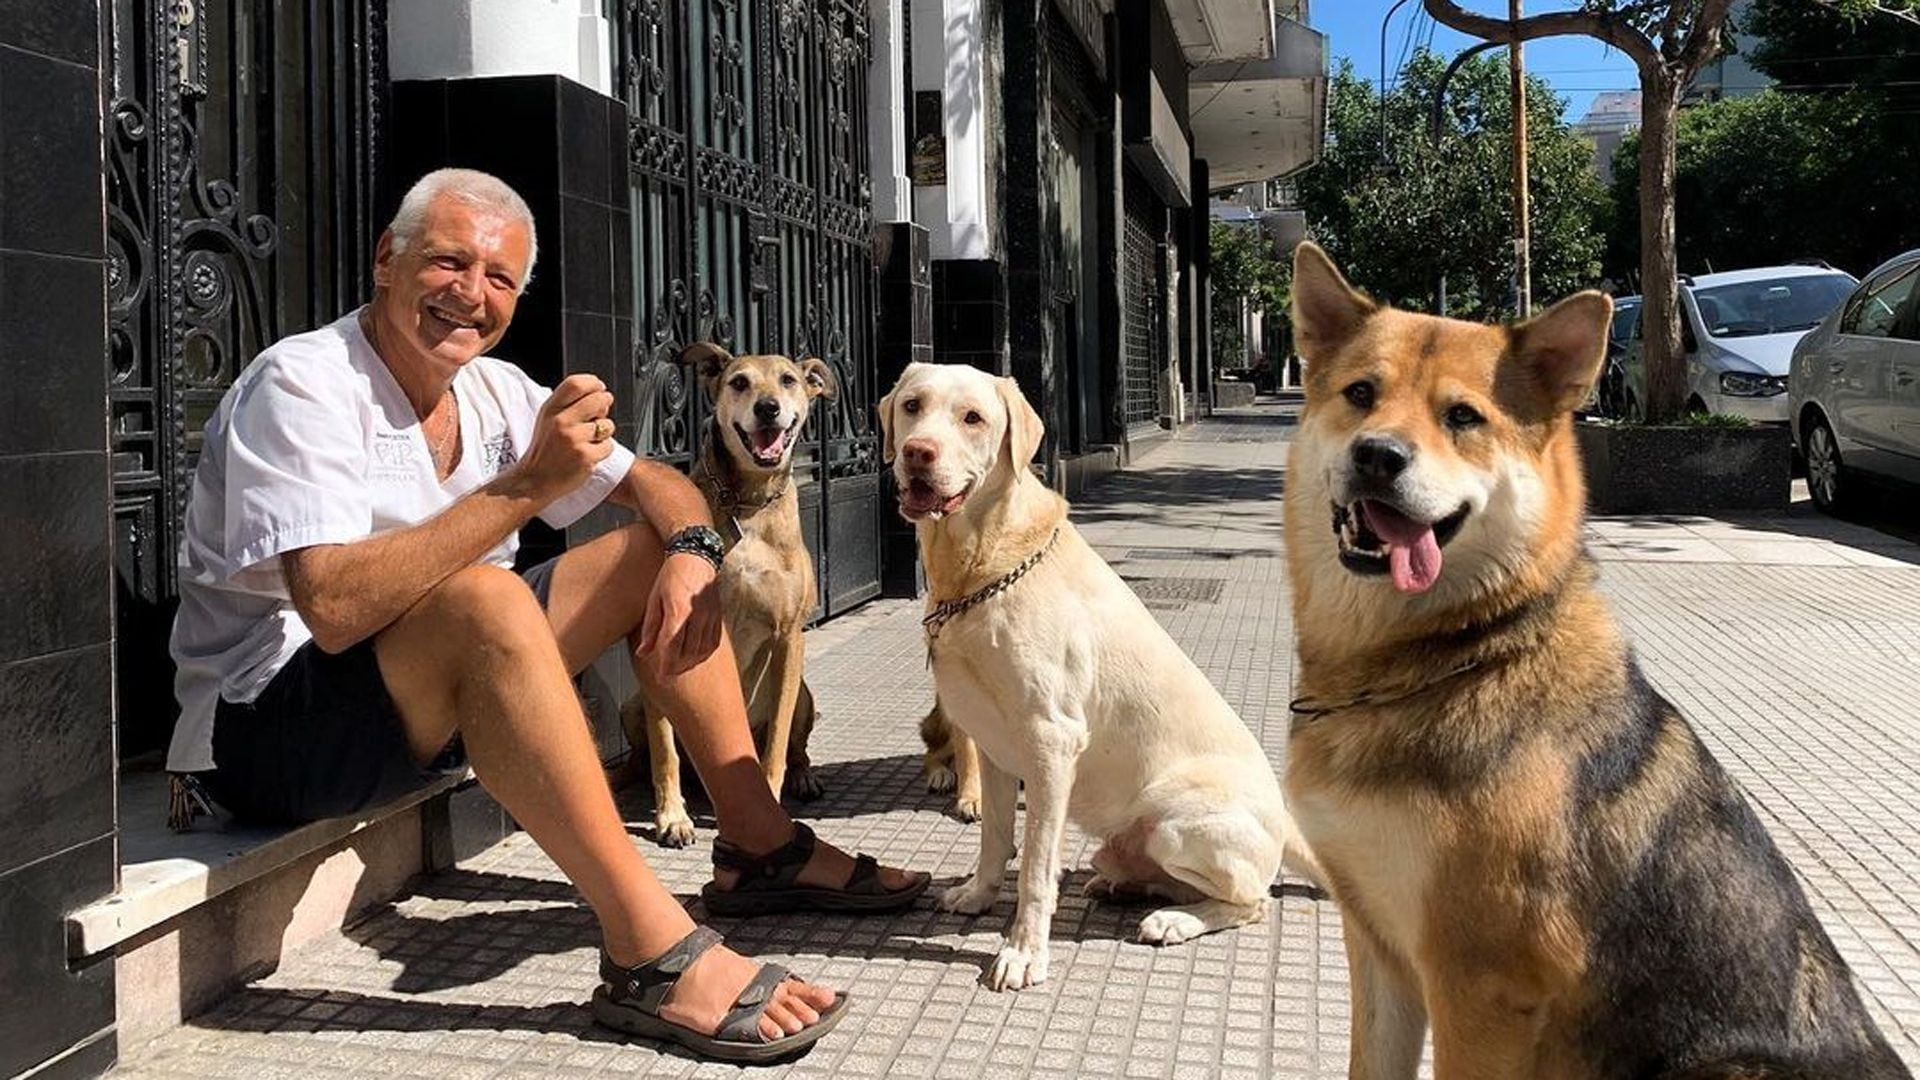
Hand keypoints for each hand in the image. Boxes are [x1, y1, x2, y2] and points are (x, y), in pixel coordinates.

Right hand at [515, 373, 615, 501]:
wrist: (533, 481)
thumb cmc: (544, 450)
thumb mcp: (547, 419)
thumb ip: (567, 404)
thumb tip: (598, 392)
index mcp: (550, 409)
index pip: (575, 384)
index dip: (593, 383)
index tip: (599, 388)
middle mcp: (561, 422)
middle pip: (598, 400)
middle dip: (606, 404)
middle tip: (601, 412)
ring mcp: (574, 439)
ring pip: (607, 425)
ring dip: (604, 432)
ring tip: (589, 440)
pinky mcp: (585, 457)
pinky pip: (608, 446)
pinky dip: (603, 451)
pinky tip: (588, 455)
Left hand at [637, 551, 723, 676]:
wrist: (696, 556)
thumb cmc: (672, 575)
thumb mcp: (654, 599)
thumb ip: (650, 629)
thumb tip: (643, 653)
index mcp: (679, 610)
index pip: (672, 646)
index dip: (666, 666)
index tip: (661, 678)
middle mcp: (697, 615)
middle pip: (688, 652)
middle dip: (677, 667)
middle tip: (667, 674)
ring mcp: (710, 616)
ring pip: (702, 650)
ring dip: (690, 663)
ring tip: (679, 667)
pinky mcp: (718, 616)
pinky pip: (713, 642)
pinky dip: (703, 654)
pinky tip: (695, 657)